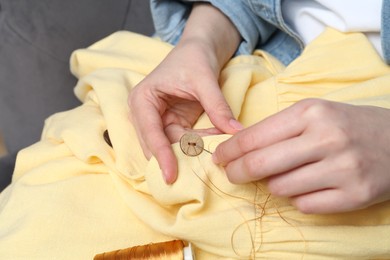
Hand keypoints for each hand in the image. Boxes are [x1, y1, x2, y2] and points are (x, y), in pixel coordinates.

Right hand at [128, 3, 240, 183]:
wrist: (199, 49)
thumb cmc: (194, 58)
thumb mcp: (205, 80)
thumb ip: (217, 106)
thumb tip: (235, 132)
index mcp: (143, 100)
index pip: (150, 133)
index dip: (160, 155)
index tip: (171, 176)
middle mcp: (146, 114)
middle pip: (157, 145)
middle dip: (177, 158)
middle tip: (197, 174)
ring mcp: (160, 121)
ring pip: (174, 147)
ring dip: (194, 151)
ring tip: (217, 150)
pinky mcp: (174, 125)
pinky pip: (186, 142)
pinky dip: (202, 143)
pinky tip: (217, 139)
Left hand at [213, 99, 389, 213]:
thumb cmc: (348, 124)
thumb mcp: (314, 113)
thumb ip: (278, 129)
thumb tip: (239, 150)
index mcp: (311, 112)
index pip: (254, 136)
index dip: (230, 150)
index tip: (219, 157)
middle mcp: (326, 138)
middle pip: (260, 165)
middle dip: (237, 172)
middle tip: (231, 174)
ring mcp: (342, 168)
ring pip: (280, 188)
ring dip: (273, 184)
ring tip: (285, 175)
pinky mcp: (354, 195)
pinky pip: (304, 205)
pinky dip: (298, 198)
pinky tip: (308, 186)